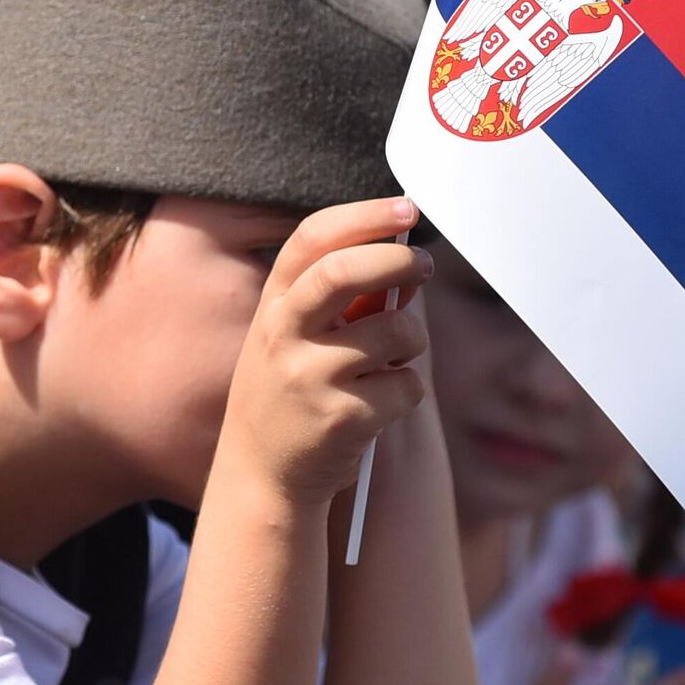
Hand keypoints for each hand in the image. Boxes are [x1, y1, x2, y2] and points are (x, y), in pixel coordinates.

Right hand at [218, 197, 433, 505]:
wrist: (261, 476)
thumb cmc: (290, 394)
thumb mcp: (295, 339)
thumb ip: (341, 301)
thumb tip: (408, 267)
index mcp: (273, 306)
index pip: (314, 239)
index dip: (364, 216)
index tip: (405, 208)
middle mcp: (284, 335)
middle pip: (345, 273)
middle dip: (397, 260)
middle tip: (423, 265)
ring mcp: (310, 377)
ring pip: (395, 331)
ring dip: (412, 340)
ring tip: (393, 359)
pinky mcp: (343, 417)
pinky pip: (408, 384)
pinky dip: (408, 390)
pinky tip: (381, 405)